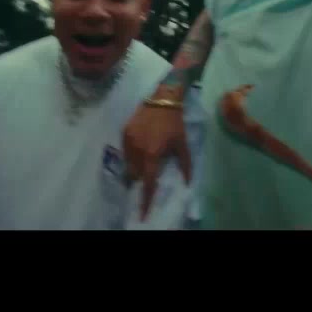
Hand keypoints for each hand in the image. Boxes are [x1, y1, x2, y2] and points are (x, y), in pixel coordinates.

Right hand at [122, 92, 190, 221]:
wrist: (161, 97)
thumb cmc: (174, 121)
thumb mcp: (182, 143)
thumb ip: (185, 165)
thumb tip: (187, 183)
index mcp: (152, 153)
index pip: (148, 182)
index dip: (146, 199)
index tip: (143, 213)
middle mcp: (137, 149)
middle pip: (135, 175)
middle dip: (141, 181)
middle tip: (148, 180)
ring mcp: (128, 140)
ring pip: (128, 164)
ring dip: (135, 169)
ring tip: (144, 165)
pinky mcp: (123, 132)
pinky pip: (125, 152)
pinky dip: (131, 157)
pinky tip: (139, 153)